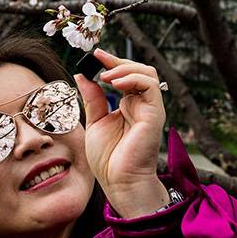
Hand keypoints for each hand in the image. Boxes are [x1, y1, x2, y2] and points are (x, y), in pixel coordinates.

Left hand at [74, 49, 168, 216]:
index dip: (111, 63)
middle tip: (99, 58)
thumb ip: (92, 99)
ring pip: (148, 73)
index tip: (95, 55)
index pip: (125, 76)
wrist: (119, 182)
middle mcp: (141, 105)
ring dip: (125, 69)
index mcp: (129, 106)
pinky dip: (133, 78)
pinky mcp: (154, 114)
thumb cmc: (108, 159)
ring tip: (105, 76)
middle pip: (139, 70)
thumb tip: (82, 76)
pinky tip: (115, 83)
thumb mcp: (95, 122)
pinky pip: (150, 86)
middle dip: (118, 61)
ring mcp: (150, 108)